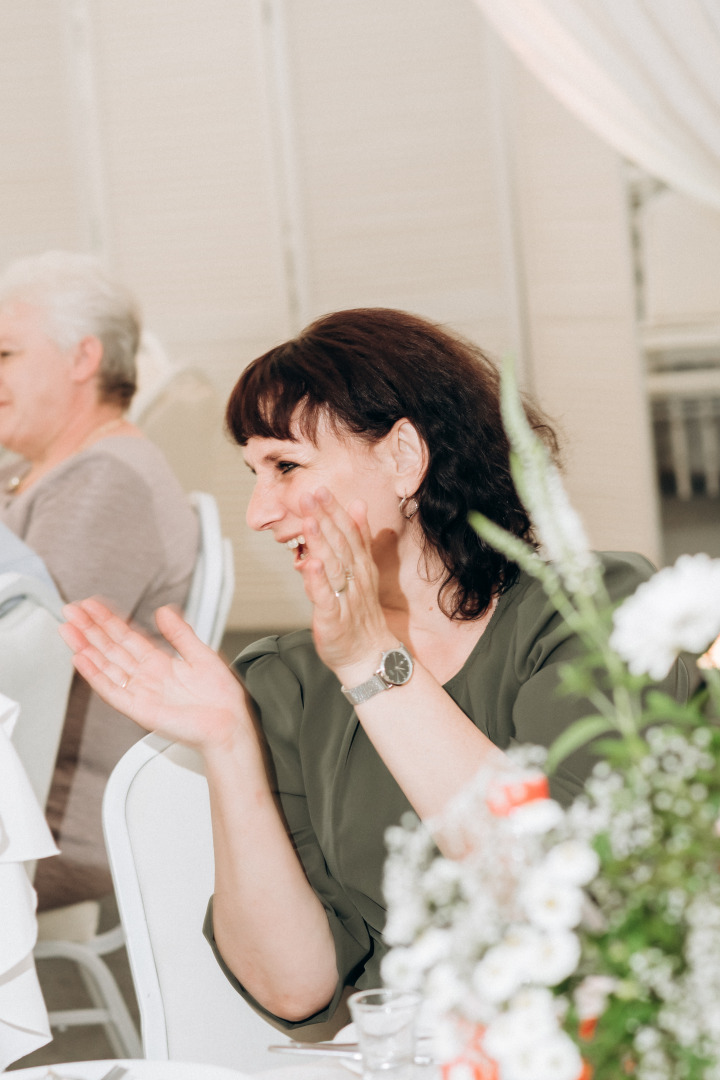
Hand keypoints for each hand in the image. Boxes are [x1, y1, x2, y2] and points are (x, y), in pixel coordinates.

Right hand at [60, 597, 250, 751]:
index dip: (109, 621)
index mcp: (160, 663)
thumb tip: (163, 610)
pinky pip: (113, 691)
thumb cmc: (220, 697)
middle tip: (71, 611)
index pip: (127, 637)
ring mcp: (141, 693)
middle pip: (111, 649)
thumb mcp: (201, 654)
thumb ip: (180, 634)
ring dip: (86, 648)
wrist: (230, 724)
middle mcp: (146, 677)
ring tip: (68, 629)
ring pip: (106, 666)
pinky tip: (81, 659)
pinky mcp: (140, 710)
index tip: (92, 605)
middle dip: (90, 629)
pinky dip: (96, 676)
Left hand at [298, 487, 394, 681]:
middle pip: (340, 544)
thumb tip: (357, 504)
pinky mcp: (334, 619)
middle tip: (311, 495)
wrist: (368, 656)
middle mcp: (355, 579)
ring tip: (309, 522)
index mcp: (360, 566)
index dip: (334, 510)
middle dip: (325, 518)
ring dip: (322, 543)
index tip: (320, 489)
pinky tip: (310, 565)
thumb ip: (359, 537)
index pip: (348, 533)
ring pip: (333, 567)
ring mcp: (346, 598)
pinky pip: (326, 598)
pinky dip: (318, 582)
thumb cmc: (360, 613)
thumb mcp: (362, 570)